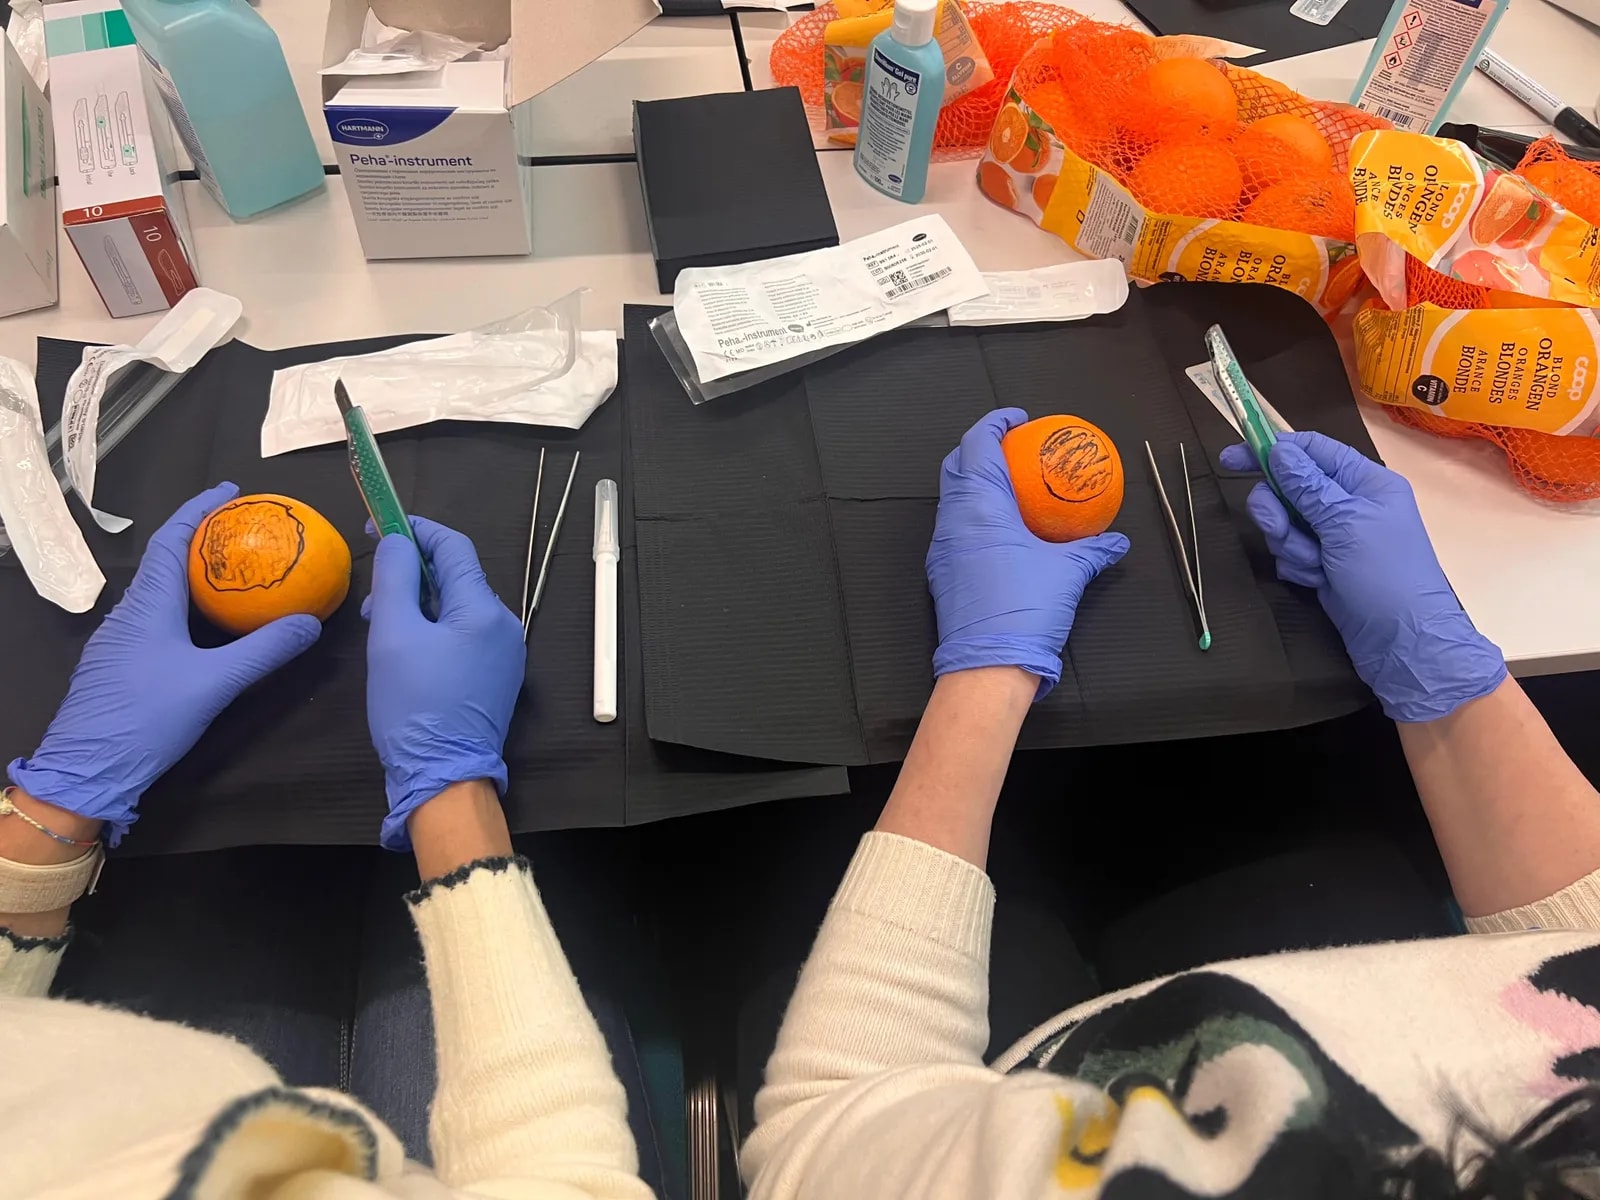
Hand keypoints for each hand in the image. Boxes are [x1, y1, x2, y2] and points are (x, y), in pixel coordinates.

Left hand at [8, 484, 322, 844]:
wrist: (88, 769)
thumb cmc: (147, 717)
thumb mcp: (214, 683)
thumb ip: (263, 651)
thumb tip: (310, 623)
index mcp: (148, 605)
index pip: (171, 540)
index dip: (198, 511)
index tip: (229, 491)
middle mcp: (129, 614)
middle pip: (164, 562)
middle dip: (200, 540)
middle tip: (242, 532)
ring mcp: (119, 641)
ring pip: (159, 593)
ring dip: (191, 576)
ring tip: (232, 574)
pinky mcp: (119, 666)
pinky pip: (155, 620)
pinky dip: (184, 607)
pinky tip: (205, 628)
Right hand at [364, 517, 524, 850]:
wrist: (445, 778)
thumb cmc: (415, 704)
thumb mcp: (392, 635)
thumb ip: (395, 579)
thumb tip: (398, 540)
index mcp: (484, 609)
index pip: (453, 547)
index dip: (415, 529)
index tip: (379, 525)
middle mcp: (504, 626)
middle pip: (455, 578)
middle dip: (411, 574)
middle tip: (370, 593)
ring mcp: (504, 655)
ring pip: (455, 610)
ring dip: (417, 605)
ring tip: (378, 625)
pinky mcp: (495, 679)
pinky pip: (462, 638)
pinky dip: (431, 631)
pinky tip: (402, 649)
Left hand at [927, 408, 1128, 696]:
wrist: (986, 665)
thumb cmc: (1026, 610)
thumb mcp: (1068, 573)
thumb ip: (1092, 549)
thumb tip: (1116, 540)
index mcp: (980, 506)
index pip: (977, 445)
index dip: (995, 424)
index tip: (1018, 419)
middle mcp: (953, 520)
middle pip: (957, 465)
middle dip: (980, 447)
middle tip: (1012, 446)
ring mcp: (942, 547)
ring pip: (952, 497)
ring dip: (975, 481)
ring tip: (1009, 482)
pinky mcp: (942, 572)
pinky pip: (955, 526)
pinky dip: (974, 513)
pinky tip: (1001, 526)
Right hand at [1221, 431, 1504, 721]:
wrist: (1401, 642)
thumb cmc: (1383, 574)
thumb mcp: (1345, 523)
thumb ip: (1307, 486)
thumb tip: (1279, 448)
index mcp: (1366, 482)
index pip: (1313, 449)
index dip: (1271, 449)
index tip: (1230, 459)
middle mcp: (1350, 503)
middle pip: (1289, 487)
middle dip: (1280, 512)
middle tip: (1281, 530)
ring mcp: (1335, 536)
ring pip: (1285, 523)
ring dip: (1291, 545)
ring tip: (1315, 566)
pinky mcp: (1323, 564)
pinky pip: (1289, 552)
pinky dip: (1297, 566)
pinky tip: (1316, 582)